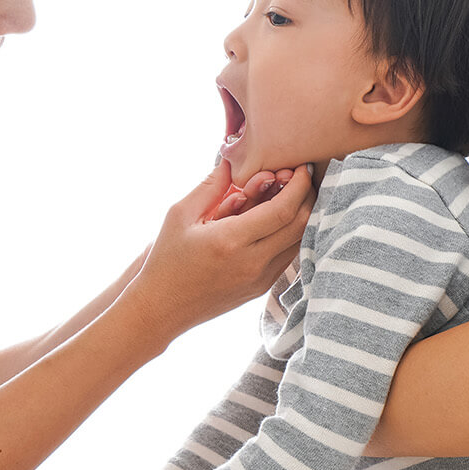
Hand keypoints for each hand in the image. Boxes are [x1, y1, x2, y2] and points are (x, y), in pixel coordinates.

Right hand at [121, 160, 314, 343]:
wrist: (161, 308)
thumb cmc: (166, 258)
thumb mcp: (180, 215)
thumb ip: (210, 185)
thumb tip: (231, 160)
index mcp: (230, 241)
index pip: (284, 209)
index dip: (299, 185)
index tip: (299, 166)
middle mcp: (252, 263)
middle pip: (301, 225)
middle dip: (307, 195)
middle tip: (299, 176)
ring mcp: (260, 279)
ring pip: (300, 241)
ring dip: (302, 214)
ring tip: (289, 193)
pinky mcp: (261, 288)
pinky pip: (288, 255)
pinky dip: (291, 233)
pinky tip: (278, 218)